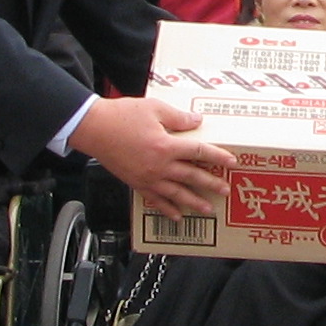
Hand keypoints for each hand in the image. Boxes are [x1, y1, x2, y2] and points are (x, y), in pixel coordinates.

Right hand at [71, 95, 233, 219]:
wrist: (93, 129)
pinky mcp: (135, 183)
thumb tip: (197, 121)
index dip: (217, 157)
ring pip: (175, 194)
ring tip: (207, 209)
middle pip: (191, 177)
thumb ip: (178, 117)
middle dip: (210, 184)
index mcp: (166, 146)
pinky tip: (176, 215)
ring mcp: (147, 177)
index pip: (199, 152)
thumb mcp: (154, 109)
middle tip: (225, 190)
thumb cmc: (121, 116)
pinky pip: (154, 200)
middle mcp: (159, 166)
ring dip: (193, 202)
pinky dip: (166, 209)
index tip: (231, 162)